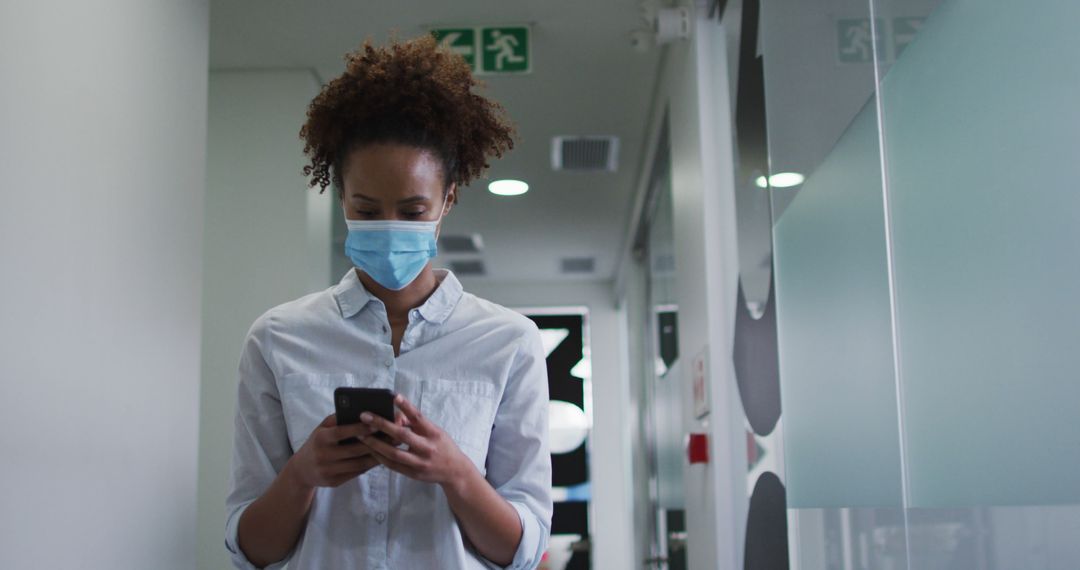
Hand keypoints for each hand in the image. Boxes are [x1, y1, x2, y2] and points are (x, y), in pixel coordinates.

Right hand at [286, 413, 401, 489]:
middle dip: (376, 442)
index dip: (360, 428)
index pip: (343, 432)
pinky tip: (382, 458)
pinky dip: (370, 465)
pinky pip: (357, 473)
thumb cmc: (317, 442)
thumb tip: (362, 410)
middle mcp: (324, 455)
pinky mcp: (334, 482)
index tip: (378, 423)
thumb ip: (339, 419)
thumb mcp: (322, 428)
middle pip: (355, 449)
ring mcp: (329, 471)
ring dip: (378, 455)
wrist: (301, 470)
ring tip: (392, 447)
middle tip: (394, 436)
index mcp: (321, 438)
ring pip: (359, 464)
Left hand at [360, 394, 472, 487]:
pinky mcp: (413, 474)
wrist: (455, 471)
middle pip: (402, 435)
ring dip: (375, 444)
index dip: (407, 406)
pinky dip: (380, 457)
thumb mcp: (434, 431)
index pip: (419, 417)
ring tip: (362, 435)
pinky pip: (393, 465)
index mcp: (434, 433)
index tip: (394, 396)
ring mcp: (420, 462)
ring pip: (394, 453)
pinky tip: (370, 450)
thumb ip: (416, 424)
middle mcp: (427, 448)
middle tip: (365, 416)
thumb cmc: (442, 446)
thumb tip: (395, 417)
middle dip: (382, 425)